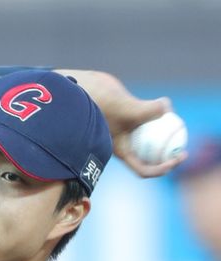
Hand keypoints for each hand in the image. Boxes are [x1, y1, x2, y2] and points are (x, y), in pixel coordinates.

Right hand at [55, 69, 186, 177]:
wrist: (76, 91)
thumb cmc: (96, 104)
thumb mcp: (124, 107)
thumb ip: (146, 110)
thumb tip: (167, 108)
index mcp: (120, 152)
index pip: (144, 169)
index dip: (163, 167)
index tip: (178, 157)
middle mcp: (121, 145)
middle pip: (148, 155)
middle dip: (166, 151)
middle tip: (183, 139)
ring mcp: (122, 132)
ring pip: (146, 138)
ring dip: (160, 132)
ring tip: (172, 119)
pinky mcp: (122, 117)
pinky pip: (143, 122)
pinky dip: (153, 117)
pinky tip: (161, 104)